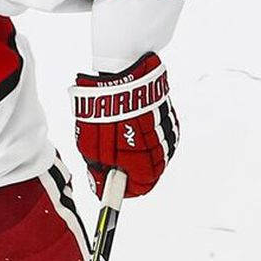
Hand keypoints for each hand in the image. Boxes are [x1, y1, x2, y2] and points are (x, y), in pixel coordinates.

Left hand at [71, 52, 179, 199]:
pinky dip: (144, 134)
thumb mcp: (90, 148)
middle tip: (109, 156)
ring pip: (154, 154)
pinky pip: (159, 136)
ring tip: (119, 132)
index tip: (110, 183)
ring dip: (137, 150)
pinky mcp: (170, 118)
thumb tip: (101, 188)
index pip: (139, 189)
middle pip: (148, 173)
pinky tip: (130, 121)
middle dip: (129, 168)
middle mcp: (162, 151)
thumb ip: (99, 172)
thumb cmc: (104, 111)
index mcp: (144, 163)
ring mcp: (169, 133)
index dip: (122, 188)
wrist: (123, 72)